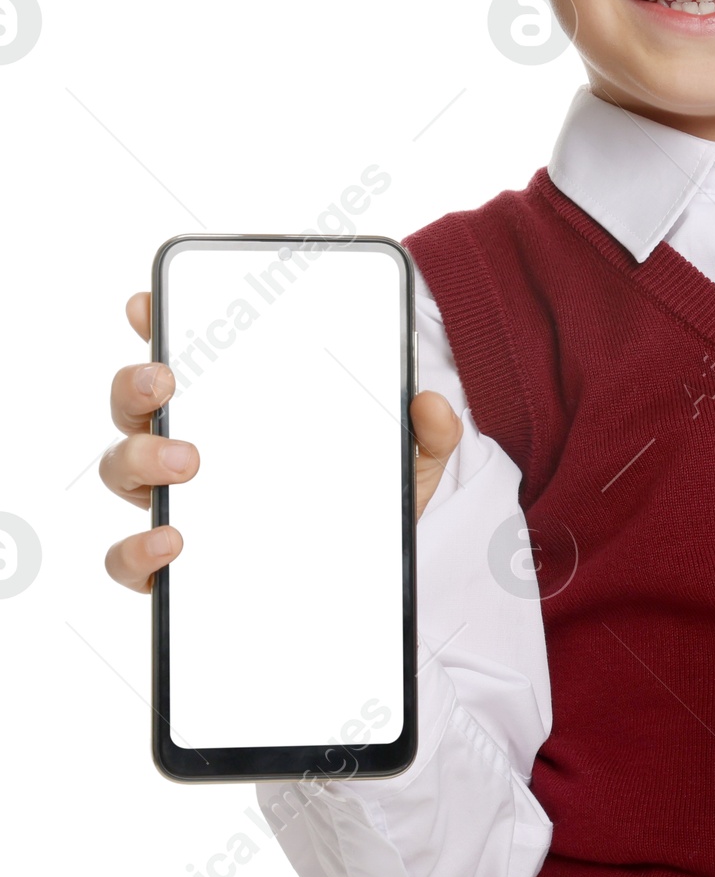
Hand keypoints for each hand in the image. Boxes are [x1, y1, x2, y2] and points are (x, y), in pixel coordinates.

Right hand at [100, 290, 462, 592]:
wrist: (368, 574)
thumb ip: (430, 430)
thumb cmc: (370, 496)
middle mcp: (192, 448)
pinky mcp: (175, 566)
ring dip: (140, 456)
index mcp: (237, 407)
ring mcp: (179, 504)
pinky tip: (172, 541)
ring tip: (188, 461)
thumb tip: (430, 402)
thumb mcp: (410, 458)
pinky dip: (137, 549)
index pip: (185, 358)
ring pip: (122, 470)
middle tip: (167, 382)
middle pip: (133, 405)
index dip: (157, 324)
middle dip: (135, 385)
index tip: (149, 302)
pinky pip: (130, 559)